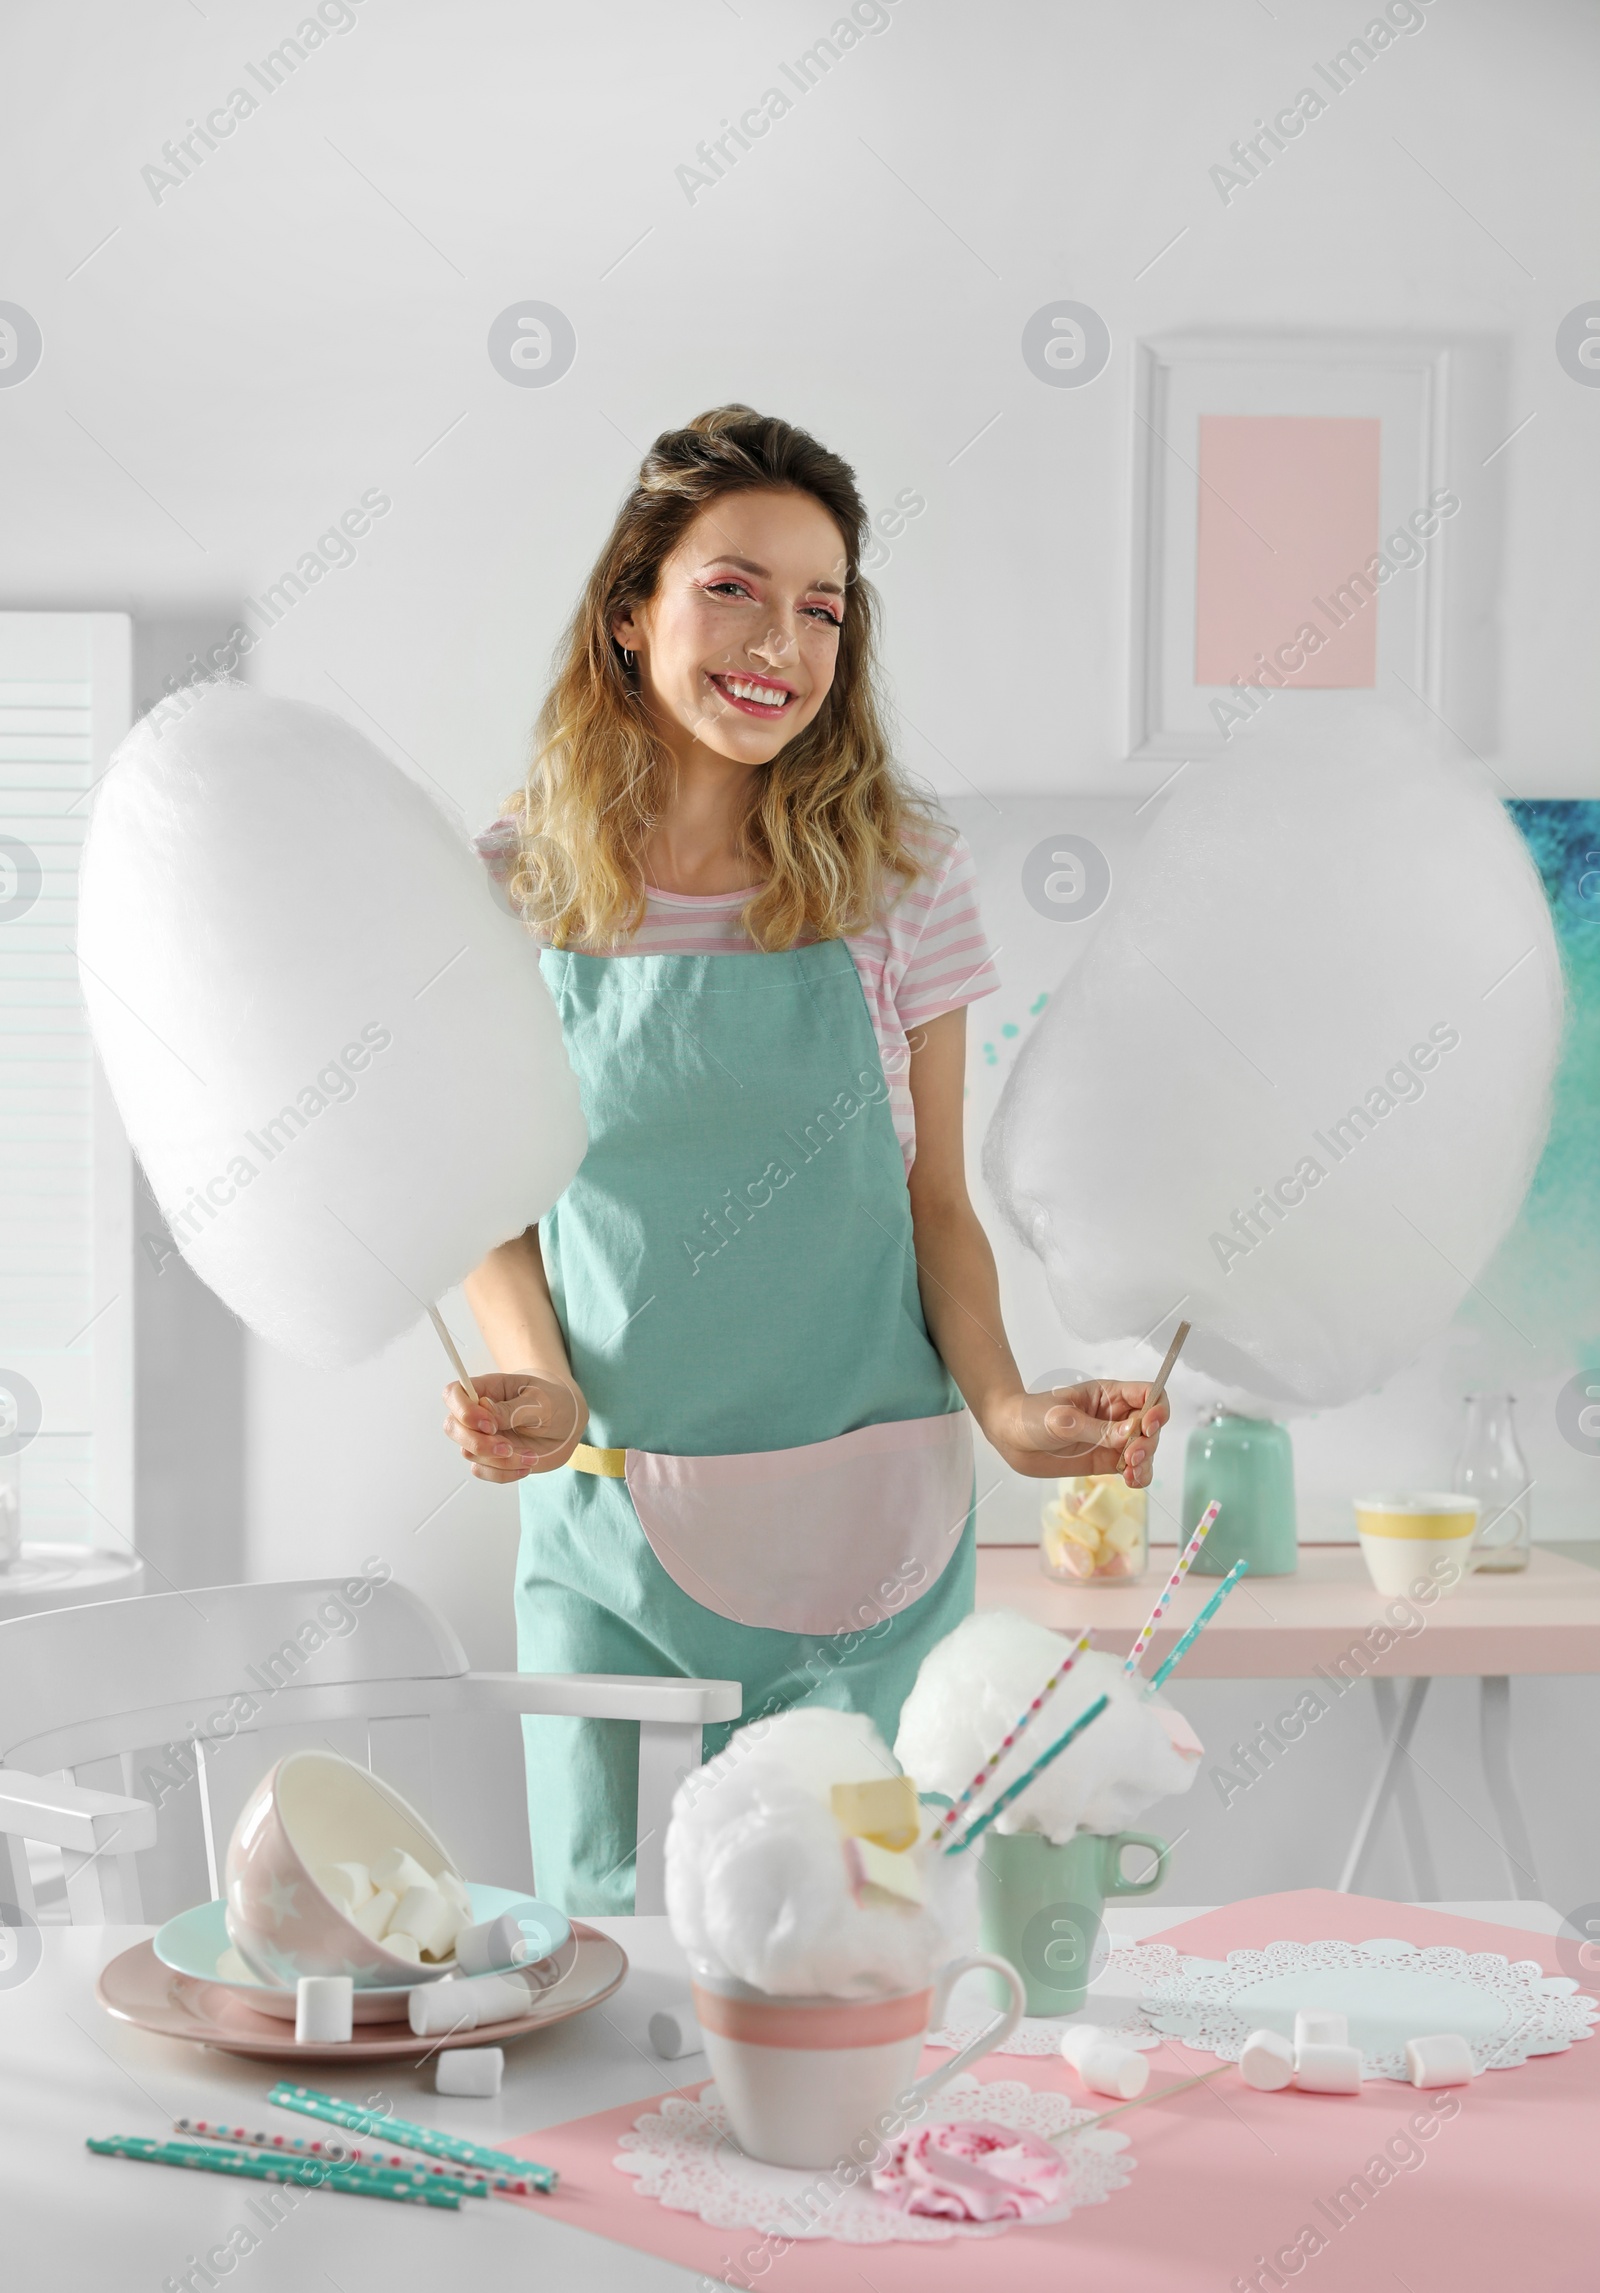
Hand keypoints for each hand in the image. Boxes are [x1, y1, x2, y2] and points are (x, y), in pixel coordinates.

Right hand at [443, 1372, 586, 1480]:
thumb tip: (484, 1409)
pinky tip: (526, 1465)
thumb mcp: (541, 1401)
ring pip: (470, 1453)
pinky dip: (504, 1473)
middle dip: (478, 1443)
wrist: (569, 1425)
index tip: (490, 1425)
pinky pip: (482, 1471)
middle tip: (508, 1447)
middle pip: (453, 1427)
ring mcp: (483, 1437)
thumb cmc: (554, 1403)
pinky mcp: (490, 1458)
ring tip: (530, 1455)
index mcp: (488, 1389)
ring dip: (500, 1460)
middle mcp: (479, 1413)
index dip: (463, 1411)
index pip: (453, 1394)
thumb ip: (512, 1408)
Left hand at [982, 1380, 1169, 1484]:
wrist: (1010, 1436)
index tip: (1149, 1425)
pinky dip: (1139, 1475)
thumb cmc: (1032, 1416)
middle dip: (1149, 1441)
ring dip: (1147, 1461)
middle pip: (1152, 1425)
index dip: (1157, 1408)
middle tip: (1132, 1455)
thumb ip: (1097, 1430)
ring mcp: (1112, 1440)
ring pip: (1147, 1449)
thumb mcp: (1063, 1420)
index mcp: (1108, 1395)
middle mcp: (1116, 1416)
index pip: (1148, 1395)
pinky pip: (1133, 1468)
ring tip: (1131, 1471)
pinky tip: (1131, 1480)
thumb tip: (1131, 1435)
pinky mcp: (1106, 1461)